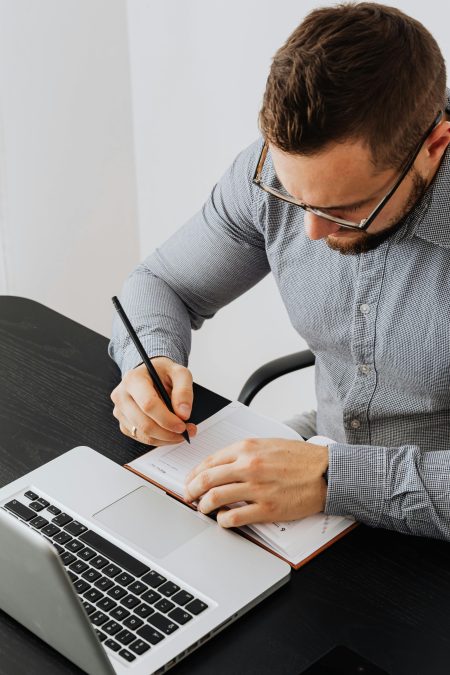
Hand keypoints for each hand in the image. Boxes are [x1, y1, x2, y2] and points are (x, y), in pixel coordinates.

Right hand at [110, 357, 196, 444]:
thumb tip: (183, 414)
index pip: (148, 404)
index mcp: (133, 379)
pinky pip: (142, 438)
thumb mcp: (179, 373)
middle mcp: (122, 395)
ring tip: (182, 433)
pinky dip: (159, 439)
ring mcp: (120, 411)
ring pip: (143, 434)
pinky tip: (170, 432)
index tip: (183, 425)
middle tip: (188, 431)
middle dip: (169, 433)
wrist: (151, 375)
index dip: (167, 419)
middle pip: (144, 424)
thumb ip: (184, 391)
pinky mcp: (124, 423)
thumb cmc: (164, 373)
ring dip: (166, 438)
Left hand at [184, 437, 327, 527]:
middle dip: (191, 490)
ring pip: (215, 498)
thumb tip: (221, 464)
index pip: (209, 461)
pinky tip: (224, 519)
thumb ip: (244, 452)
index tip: (190, 481)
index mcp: (247, 448)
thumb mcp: (267, 444)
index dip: (194, 473)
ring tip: (203, 509)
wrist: (326, 472)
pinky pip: (234, 517)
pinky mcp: (267, 508)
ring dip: (203, 506)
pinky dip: (223, 520)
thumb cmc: (299, 458)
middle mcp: (249, 466)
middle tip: (188, 496)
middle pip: (206, 479)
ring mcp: (257, 488)